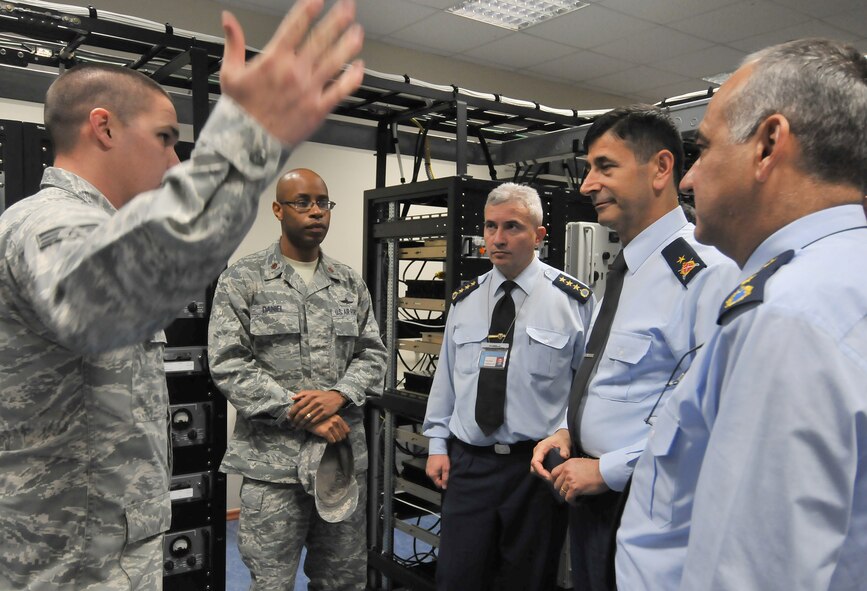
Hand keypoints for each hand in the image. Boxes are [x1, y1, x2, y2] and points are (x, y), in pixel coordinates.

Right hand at [219, 0, 363, 145]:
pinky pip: (340, 90)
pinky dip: (352, 78)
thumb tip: (228, 18)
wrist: (248, 143)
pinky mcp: (318, 108)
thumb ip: (233, 42)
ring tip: (357, 31)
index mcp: (273, 60)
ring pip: (335, 62)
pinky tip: (359, 66)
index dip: (309, 10)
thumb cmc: (241, 110)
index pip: (295, 27)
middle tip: (347, 7)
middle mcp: (294, 73)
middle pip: (320, 40)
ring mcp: (308, 90)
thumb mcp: (230, 72)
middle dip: (336, 20)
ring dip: (348, 44)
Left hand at [288, 389, 344, 426]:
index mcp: (310, 396)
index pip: (298, 405)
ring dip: (301, 424)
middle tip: (292, 424)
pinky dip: (308, 425)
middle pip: (302, 413)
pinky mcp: (325, 414)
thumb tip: (293, 398)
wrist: (336, 397)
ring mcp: (320, 408)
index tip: (289, 417)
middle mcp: (315, 402)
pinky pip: (314, 421)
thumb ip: (302, 393)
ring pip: (307, 418)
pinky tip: (305, 427)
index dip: (292, 412)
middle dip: (295, 420)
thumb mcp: (313, 392)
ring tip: (297, 427)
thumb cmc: (322, 395)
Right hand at [308, 414, 349, 442]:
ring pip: (338, 439)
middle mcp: (335, 421)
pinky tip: (327, 439)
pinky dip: (330, 441)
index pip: (347, 431)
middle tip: (334, 438)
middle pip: (343, 436)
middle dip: (339, 438)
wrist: (308, 419)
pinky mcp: (325, 431)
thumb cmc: (320, 419)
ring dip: (335, 440)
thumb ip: (337, 423)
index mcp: (338, 418)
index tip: (339, 435)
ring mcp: (330, 426)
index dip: (343, 434)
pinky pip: (332, 440)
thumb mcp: (330, 417)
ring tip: (330, 438)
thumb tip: (345, 433)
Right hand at [426, 454, 449, 489]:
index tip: (446, 477)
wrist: (437, 449)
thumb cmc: (442, 458)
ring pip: (434, 477)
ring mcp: (427, 470)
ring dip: (438, 474)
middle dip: (441, 478)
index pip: (438, 484)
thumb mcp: (446, 469)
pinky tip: (438, 466)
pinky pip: (432, 472)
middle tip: (444, 471)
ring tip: (441, 468)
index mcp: (432, 475)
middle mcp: (428, 473)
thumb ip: (445, 478)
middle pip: (436, 480)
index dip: (443, 482)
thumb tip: (444, 487)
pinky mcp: (427, 467)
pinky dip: (436, 471)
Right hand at [530, 429, 571, 480]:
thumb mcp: (565, 443)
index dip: (540, 471)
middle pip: (533, 467)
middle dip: (541, 474)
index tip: (548, 477)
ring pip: (535, 468)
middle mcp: (537, 452)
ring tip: (552, 478)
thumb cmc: (562, 438)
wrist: (561, 435)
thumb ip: (564, 449)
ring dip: (542, 475)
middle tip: (551, 479)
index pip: (535, 462)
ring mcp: (538, 455)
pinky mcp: (541, 458)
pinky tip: (551, 475)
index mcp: (541, 447)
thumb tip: (564, 456)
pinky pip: (538, 467)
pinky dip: (543, 473)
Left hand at [552, 458, 608, 503]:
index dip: (555, 480)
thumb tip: (569, 476)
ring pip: (561, 492)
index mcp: (567, 464)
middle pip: (556, 484)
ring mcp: (570, 480)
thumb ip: (572, 468)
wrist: (605, 471)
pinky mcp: (575, 488)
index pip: (554, 473)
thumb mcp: (581, 463)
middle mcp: (567, 471)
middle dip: (561, 489)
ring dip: (567, 496)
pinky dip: (572, 502)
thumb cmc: (597, 467)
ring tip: (574, 497)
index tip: (559, 485)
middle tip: (568, 492)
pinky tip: (577, 502)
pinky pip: (568, 498)